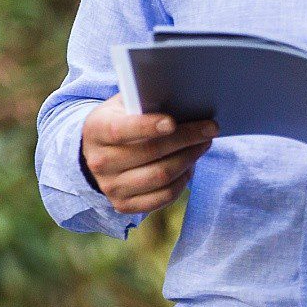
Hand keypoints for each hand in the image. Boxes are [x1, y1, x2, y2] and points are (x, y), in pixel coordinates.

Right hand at [80, 95, 218, 214]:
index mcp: (96, 131)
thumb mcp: (122, 105)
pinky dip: (182, 181)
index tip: (172, 122)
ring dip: (189, 159)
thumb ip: (144, 101)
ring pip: (160, 176)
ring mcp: (110, 186)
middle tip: (210, 129)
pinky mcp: (123, 205)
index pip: (120, 130)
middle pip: (149, 153)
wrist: (96, 154)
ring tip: (203, 145)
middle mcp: (99, 162)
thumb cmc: (119, 121)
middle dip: (186, 139)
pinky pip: (163, 197)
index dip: (147, 126)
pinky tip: (189, 166)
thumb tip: (182, 102)